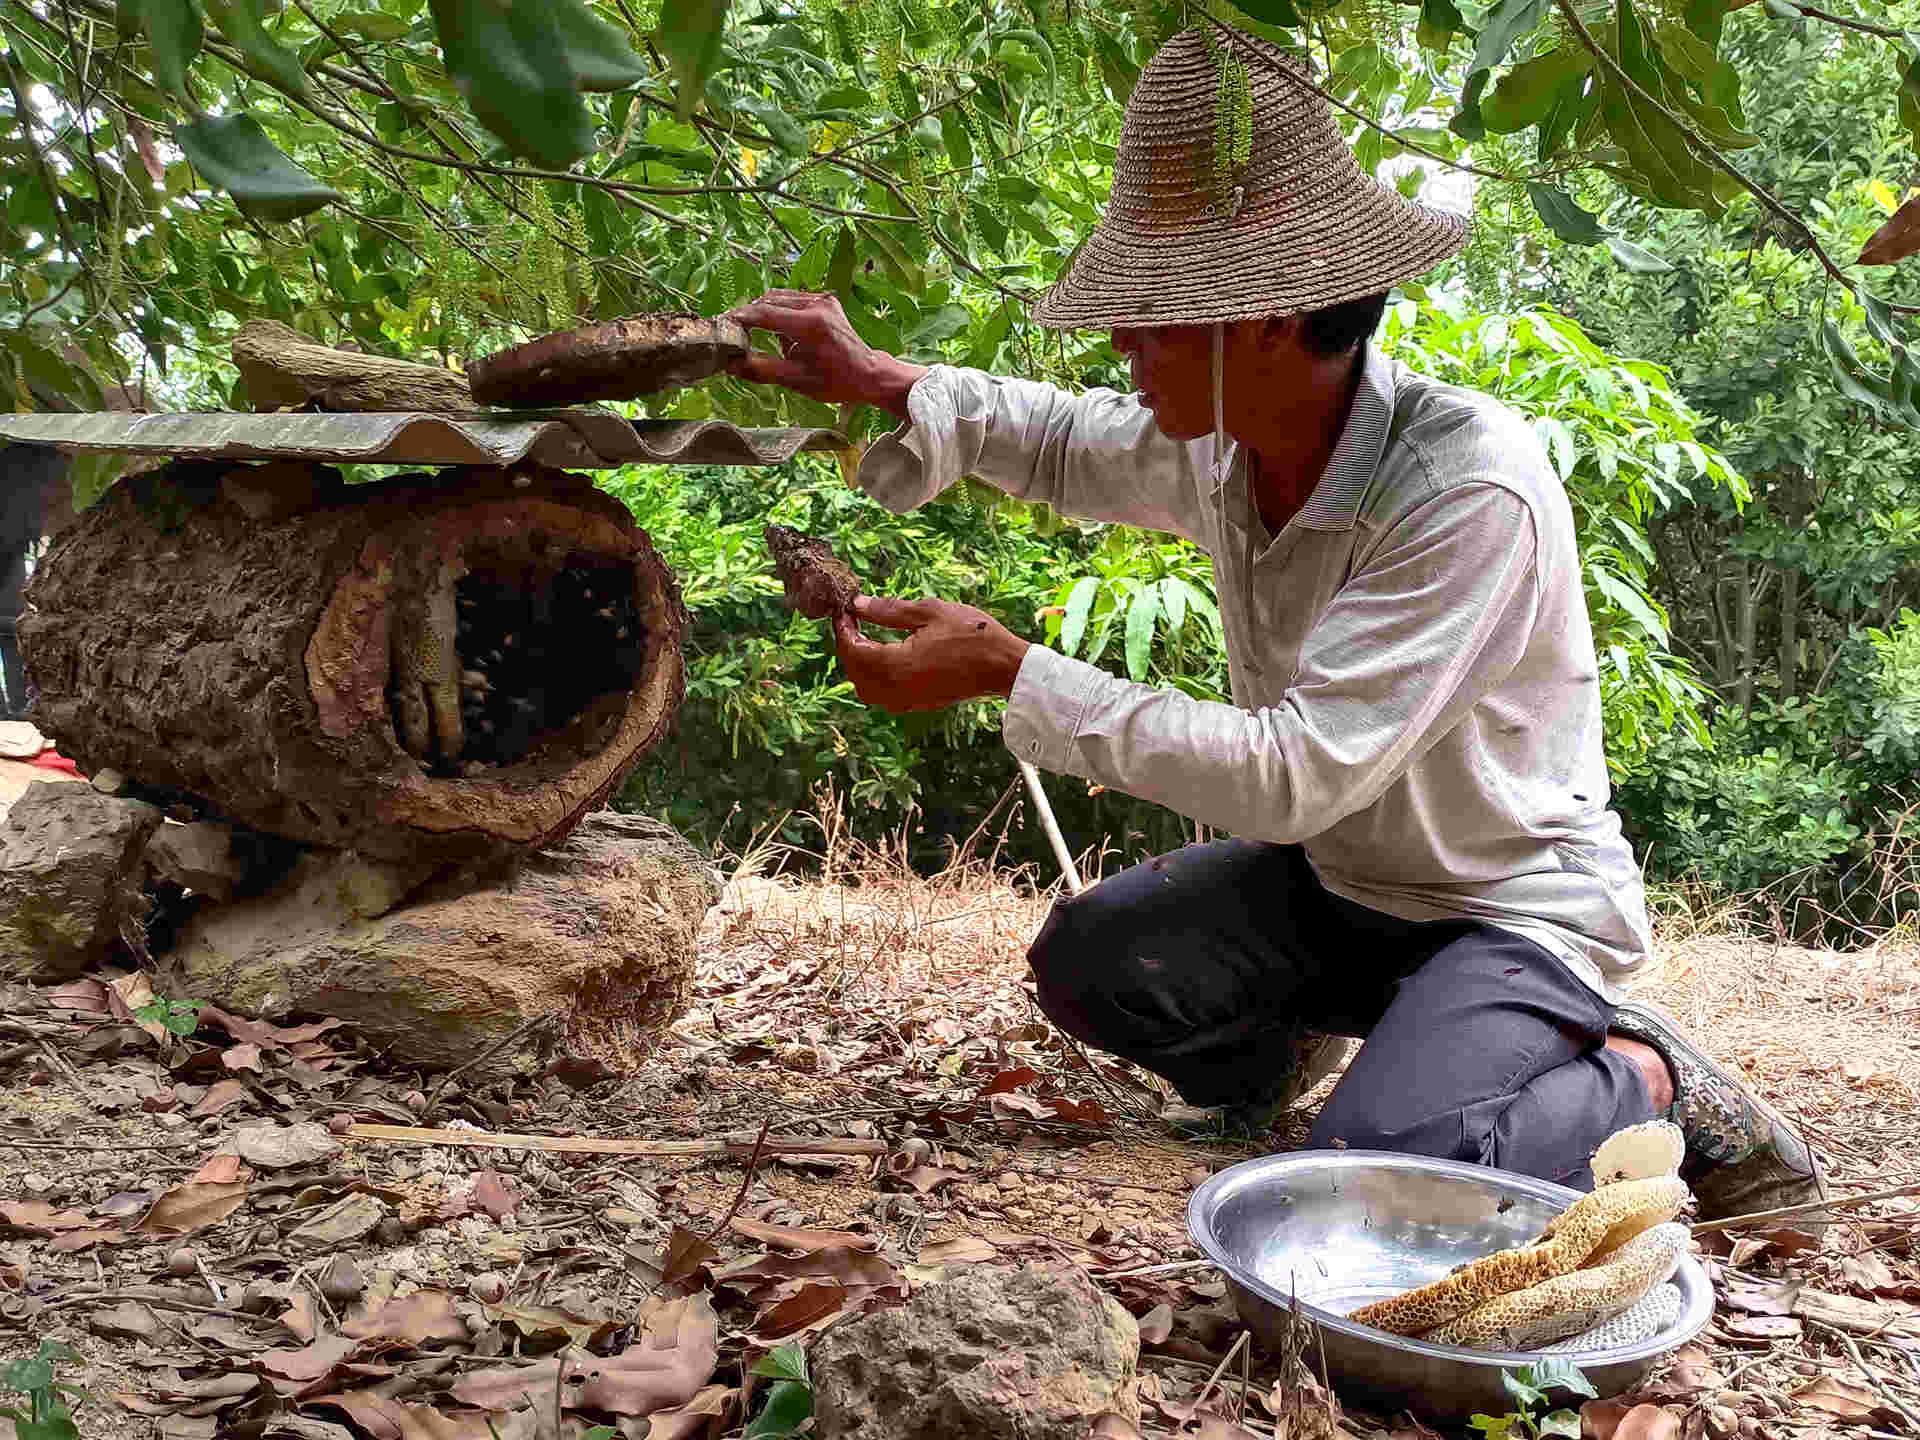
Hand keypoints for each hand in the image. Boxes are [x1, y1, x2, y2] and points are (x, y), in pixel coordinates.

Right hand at [727, 291, 926, 419]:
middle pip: (769, 301)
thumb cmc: (836, 381)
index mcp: (812, 324)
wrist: (868, 373)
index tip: (723, 325)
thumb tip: (731, 365)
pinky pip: (792, 300)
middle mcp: (818, 305)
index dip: (740, 318)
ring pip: (779, 297)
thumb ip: (762, 370)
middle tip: (731, 330)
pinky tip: (775, 330)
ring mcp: (823, 300)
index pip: (765, 314)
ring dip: (762, 312)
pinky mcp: (825, 300)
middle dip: (748, 314)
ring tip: (748, 330)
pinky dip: (778, 312)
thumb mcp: (796, 381)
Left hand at [833, 595, 1030, 712]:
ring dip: (859, 665)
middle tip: (852, 620)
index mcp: (896, 665)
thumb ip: (888, 610)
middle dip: (847, 646)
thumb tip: (858, 604)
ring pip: (865, 688)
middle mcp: (897, 689)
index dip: (842, 629)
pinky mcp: (918, 704)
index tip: (844, 610)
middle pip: (854, 672)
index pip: (852, 650)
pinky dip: (875, 678)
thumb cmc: (972, 635)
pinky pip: (883, 696)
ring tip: (866, 637)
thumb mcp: (929, 612)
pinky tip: (884, 656)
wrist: (1004, 666)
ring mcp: (908, 700)